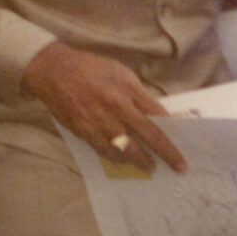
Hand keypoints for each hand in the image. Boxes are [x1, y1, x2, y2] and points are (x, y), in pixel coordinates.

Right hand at [23, 42, 186, 173]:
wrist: (54, 70)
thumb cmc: (90, 68)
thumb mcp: (119, 72)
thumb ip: (137, 93)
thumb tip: (155, 113)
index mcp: (128, 88)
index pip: (157, 114)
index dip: (172, 130)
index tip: (182, 142)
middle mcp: (117, 106)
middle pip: (149, 134)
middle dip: (166, 153)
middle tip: (178, 167)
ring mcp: (100, 121)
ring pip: (127, 148)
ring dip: (141, 161)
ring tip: (149, 167)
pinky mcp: (84, 131)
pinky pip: (105, 150)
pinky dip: (117, 158)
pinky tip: (124, 161)